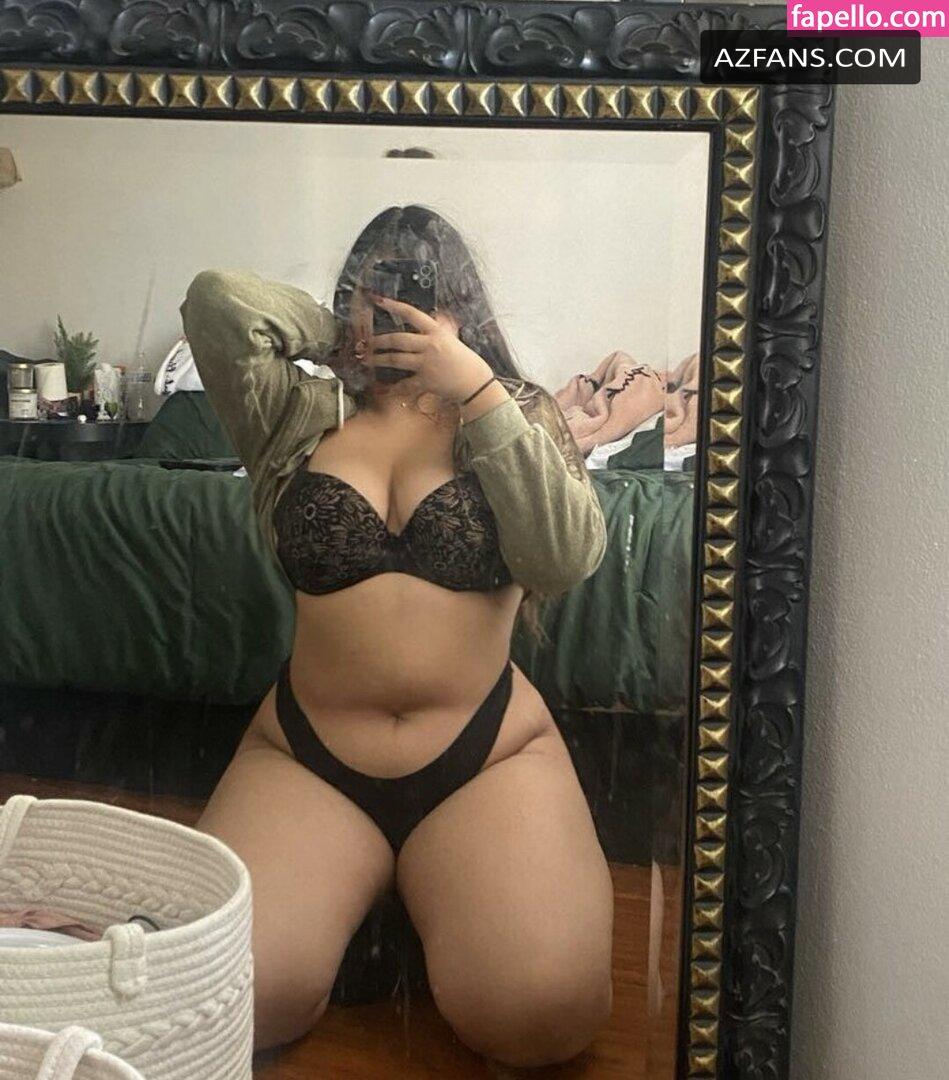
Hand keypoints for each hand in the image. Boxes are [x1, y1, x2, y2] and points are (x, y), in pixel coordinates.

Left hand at [367, 294, 494, 403]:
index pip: (411, 314)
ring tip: (367, 360)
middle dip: (378, 341)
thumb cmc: (466, 361)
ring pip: (396, 360)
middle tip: (366, 342)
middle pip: (397, 339)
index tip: (379, 300)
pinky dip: (393, 387)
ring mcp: (426, 365)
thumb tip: (436, 315)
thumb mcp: (453, 339)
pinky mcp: (425, 382)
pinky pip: (404, 384)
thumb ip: (441, 328)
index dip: (394, 306)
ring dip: (378, 359)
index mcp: (437, 332)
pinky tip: (383, 386)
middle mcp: (430, 346)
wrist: (475, 384)